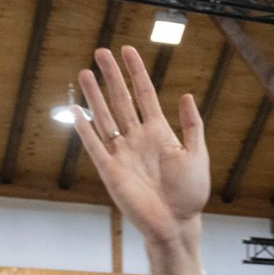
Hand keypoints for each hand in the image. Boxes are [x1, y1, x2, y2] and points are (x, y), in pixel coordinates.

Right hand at [75, 47, 208, 274]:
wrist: (177, 224)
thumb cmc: (190, 194)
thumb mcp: (197, 156)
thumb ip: (192, 127)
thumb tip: (186, 95)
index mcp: (159, 133)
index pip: (144, 95)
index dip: (136, 73)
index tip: (127, 50)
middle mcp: (138, 139)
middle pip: (121, 100)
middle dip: (111, 76)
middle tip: (100, 51)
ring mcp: (123, 154)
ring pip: (105, 118)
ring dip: (95, 96)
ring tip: (84, 72)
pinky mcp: (111, 171)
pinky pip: (95, 146)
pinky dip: (85, 130)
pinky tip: (76, 110)